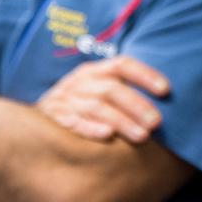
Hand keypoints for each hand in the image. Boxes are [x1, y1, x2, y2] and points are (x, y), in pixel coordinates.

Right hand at [36, 56, 169, 143]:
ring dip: (121, 121)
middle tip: (156, 123)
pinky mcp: (55, 119)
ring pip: (97, 107)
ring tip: (142, 136)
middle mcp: (80, 81)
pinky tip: (108, 135)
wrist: (35, 122)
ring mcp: (66, 100)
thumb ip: (123, 90)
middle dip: (137, 105)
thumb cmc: (80, 105)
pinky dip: (90, 128)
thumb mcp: (97, 89)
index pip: (122, 65)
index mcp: (95, 70)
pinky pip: (74, 122)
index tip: (166, 90)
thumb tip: (164, 98)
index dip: (145, 75)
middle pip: (112, 89)